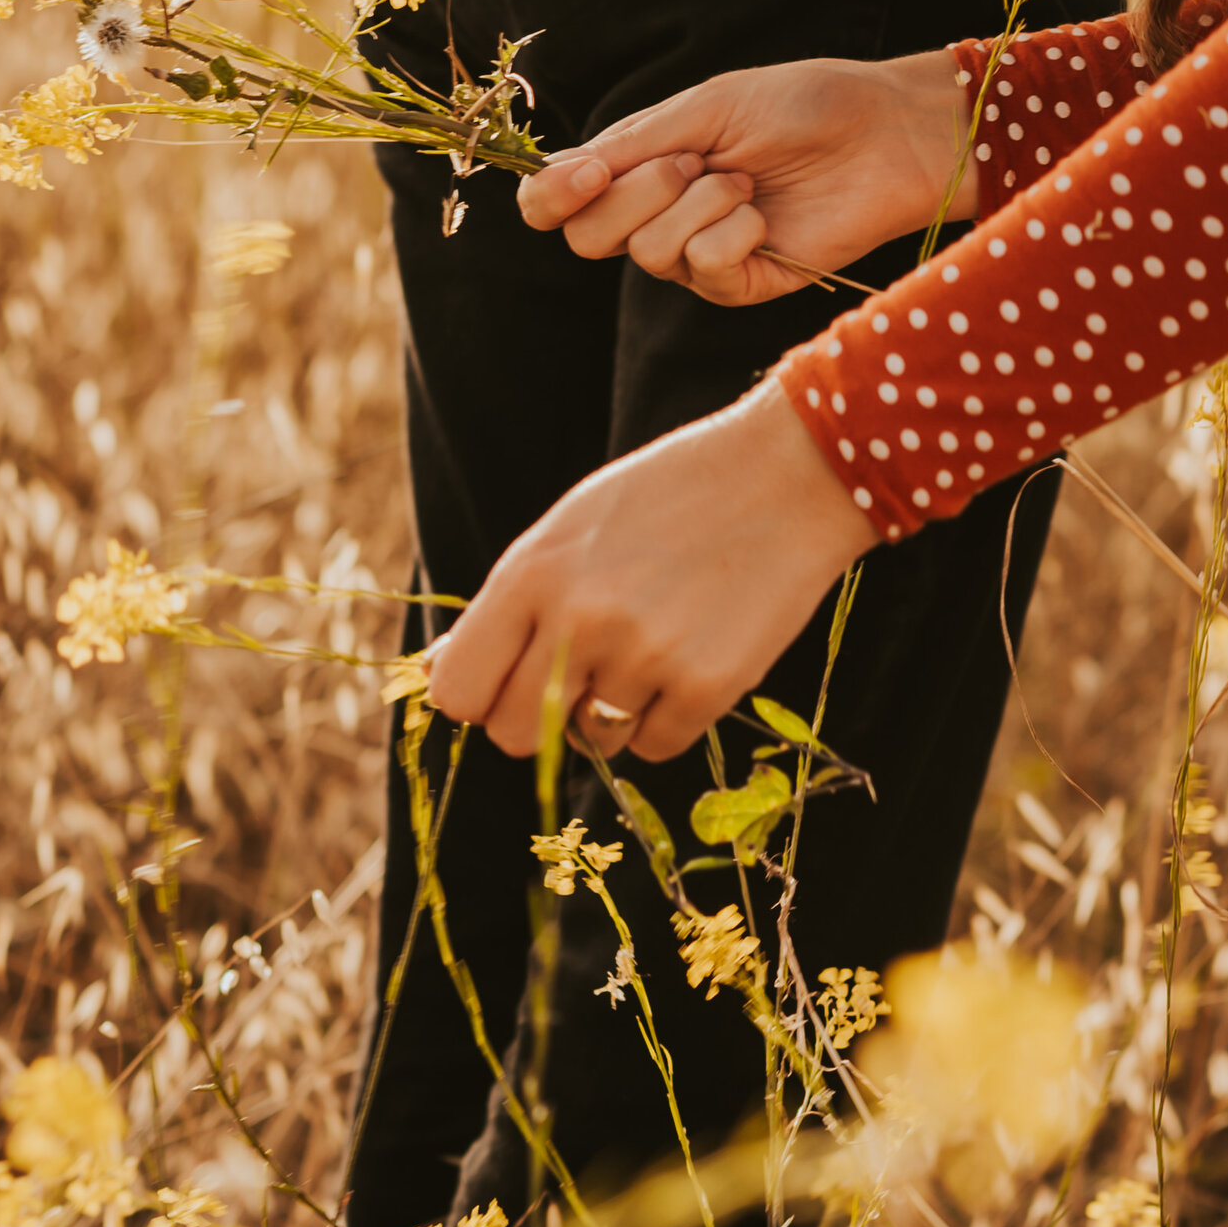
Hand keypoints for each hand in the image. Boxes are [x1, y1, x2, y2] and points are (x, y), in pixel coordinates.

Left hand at [426, 381, 881, 759]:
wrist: (787, 477)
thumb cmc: (669, 496)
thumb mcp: (570, 528)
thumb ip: (508, 604)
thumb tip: (440, 674)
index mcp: (531, 574)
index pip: (457, 690)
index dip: (480, 695)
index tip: (507, 682)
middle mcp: (577, 622)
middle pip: (515, 734)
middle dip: (541, 718)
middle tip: (584, 675)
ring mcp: (642, 659)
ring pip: (591, 745)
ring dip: (612, 714)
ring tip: (650, 650)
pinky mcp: (705, 688)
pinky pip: (654, 749)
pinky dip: (666, 719)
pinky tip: (690, 660)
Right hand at [516, 50, 978, 304]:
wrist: (884, 134)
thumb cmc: (802, 106)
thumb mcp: (707, 107)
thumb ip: (634, 142)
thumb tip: (563, 171)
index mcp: (638, 167)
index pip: (555, 203)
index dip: (552, 196)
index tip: (587, 171)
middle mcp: (656, 217)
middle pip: (587, 237)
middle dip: (634, 193)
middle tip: (695, 160)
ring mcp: (696, 257)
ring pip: (645, 254)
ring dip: (697, 205)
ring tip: (747, 181)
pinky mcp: (740, 285)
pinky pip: (701, 270)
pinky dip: (731, 234)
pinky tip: (765, 215)